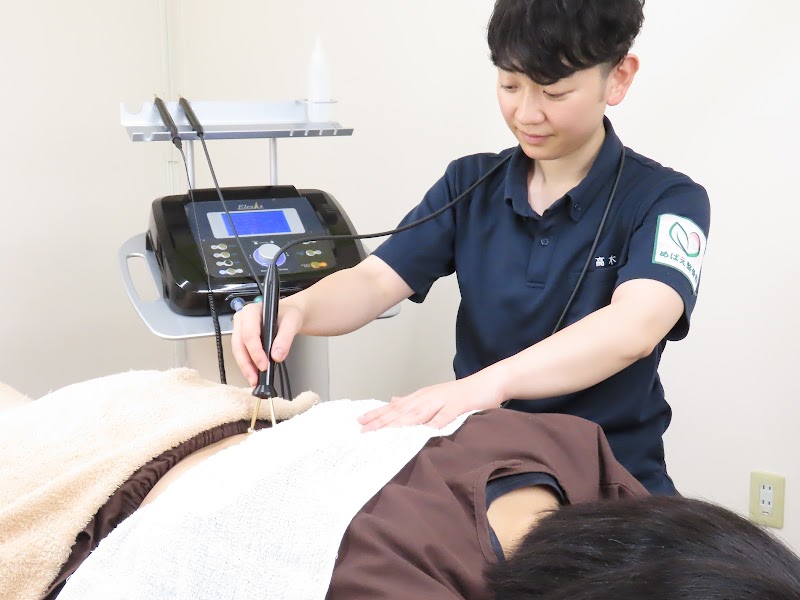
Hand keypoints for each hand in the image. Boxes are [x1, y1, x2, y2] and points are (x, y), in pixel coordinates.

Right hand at [231, 301, 303, 385]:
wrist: (288, 316)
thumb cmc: (288, 315)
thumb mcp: (292, 322)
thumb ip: (285, 338)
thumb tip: (277, 356)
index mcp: (251, 311)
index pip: (249, 333)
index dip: (255, 351)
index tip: (264, 366)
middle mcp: (242, 320)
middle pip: (239, 344)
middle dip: (247, 364)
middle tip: (255, 378)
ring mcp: (240, 329)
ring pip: (238, 351)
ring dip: (246, 367)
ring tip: (254, 380)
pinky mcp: (242, 339)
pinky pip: (242, 354)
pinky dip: (248, 365)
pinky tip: (254, 374)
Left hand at [357, 373, 504, 431]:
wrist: (488, 382)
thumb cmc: (461, 394)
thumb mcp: (434, 396)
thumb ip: (414, 402)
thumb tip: (392, 401)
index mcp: (421, 397)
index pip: (395, 407)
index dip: (378, 414)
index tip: (360, 422)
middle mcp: (428, 398)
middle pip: (401, 411)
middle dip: (381, 421)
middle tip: (363, 429)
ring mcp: (443, 401)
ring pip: (417, 413)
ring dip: (399, 423)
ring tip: (383, 432)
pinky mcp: (458, 407)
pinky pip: (445, 417)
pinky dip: (433, 424)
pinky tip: (423, 433)